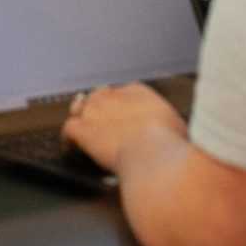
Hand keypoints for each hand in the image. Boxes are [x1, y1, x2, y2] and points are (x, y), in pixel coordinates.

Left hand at [62, 83, 184, 173]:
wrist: (153, 154)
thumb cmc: (170, 145)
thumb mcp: (178, 127)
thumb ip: (169, 125)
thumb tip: (175, 135)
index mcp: (138, 91)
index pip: (122, 91)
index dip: (119, 105)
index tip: (122, 117)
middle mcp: (114, 96)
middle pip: (98, 96)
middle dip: (98, 107)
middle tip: (99, 122)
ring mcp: (95, 111)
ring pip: (80, 109)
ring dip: (80, 118)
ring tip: (80, 128)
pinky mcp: (83, 129)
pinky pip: (68, 129)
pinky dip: (67, 138)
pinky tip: (70, 146)